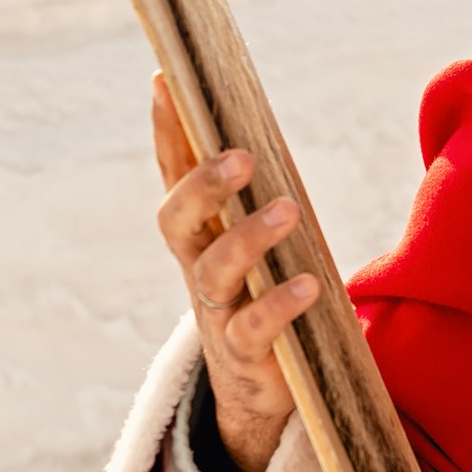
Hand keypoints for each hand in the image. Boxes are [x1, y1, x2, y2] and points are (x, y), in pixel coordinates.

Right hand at [152, 72, 313, 471]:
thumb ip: (256, 192)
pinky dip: (279, 304)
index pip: (174, 173)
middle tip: (240, 156)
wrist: (258, 390)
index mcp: (200, 231)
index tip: (164, 81)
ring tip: (288, 210)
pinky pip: (253, 327)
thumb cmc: (265, 292)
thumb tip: (259, 125)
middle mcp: (197, 267)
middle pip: (178, 221)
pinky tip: (308, 285)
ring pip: (214, 270)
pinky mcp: (243, 353)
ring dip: (248, 237)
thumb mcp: (259, 238)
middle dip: (203, 185)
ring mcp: (215, 311)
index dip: (166, 131)